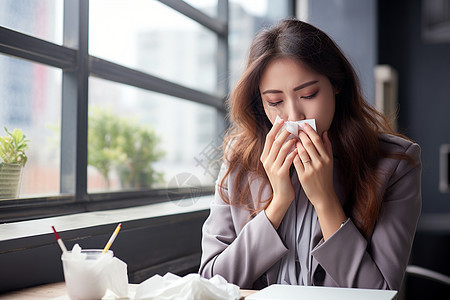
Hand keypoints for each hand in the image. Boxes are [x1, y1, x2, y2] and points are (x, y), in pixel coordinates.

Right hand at [260, 119, 297, 228]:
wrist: (282, 196)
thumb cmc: (283, 178)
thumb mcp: (277, 163)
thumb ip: (280, 151)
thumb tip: (286, 135)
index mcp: (265, 157)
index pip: (269, 139)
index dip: (275, 128)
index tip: (282, 120)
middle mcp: (266, 161)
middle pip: (274, 142)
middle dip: (283, 132)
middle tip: (292, 125)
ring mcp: (272, 168)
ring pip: (281, 150)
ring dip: (290, 141)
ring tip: (298, 136)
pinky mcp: (280, 174)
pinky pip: (287, 160)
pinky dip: (294, 153)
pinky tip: (300, 148)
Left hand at [293, 124, 345, 239]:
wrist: (323, 195)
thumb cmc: (325, 177)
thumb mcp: (329, 162)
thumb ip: (327, 147)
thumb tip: (324, 132)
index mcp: (327, 158)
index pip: (317, 140)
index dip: (310, 131)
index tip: (303, 125)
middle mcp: (320, 162)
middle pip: (309, 144)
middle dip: (301, 135)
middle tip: (295, 129)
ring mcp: (312, 169)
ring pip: (301, 152)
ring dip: (295, 143)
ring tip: (291, 138)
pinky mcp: (304, 176)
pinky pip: (296, 162)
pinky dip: (292, 155)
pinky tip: (288, 150)